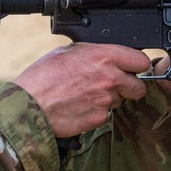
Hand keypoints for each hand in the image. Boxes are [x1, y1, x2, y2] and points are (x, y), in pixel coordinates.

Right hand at [14, 43, 151, 137]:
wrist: (29, 105)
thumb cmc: (43, 76)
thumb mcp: (69, 51)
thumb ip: (95, 54)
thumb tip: (106, 56)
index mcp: (104, 56)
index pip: (141, 61)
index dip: (137, 65)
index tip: (132, 68)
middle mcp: (110, 78)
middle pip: (139, 86)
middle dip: (130, 86)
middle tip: (115, 85)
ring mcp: (106, 100)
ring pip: (121, 101)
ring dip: (110, 99)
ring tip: (86, 95)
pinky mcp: (99, 118)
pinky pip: (106, 115)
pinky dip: (97, 112)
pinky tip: (80, 107)